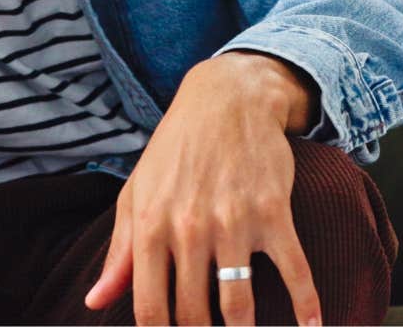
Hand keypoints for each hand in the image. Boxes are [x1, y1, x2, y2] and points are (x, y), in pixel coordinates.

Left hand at [84, 52, 321, 326]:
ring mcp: (234, 222)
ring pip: (237, 304)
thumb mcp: (137, 194)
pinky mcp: (273, 212)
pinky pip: (294, 270)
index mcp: (151, 227)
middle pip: (193, 315)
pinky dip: (307, 305)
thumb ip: (119, 253)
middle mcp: (189, 229)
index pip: (150, 308)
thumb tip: (95, 302)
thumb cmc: (176, 149)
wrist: (228, 97)